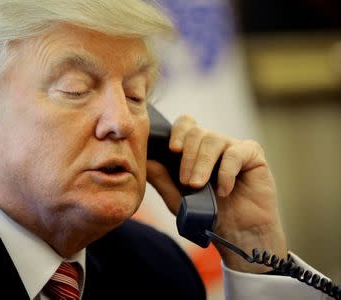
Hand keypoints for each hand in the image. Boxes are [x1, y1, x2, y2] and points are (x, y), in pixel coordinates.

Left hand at [146, 115, 287, 272]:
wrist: (237, 235)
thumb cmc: (207, 215)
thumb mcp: (177, 199)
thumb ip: (161, 179)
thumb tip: (144, 161)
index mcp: (195, 149)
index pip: (185, 124)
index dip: (177, 131)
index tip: (172, 149)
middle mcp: (214, 144)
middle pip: (197, 132)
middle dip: (188, 157)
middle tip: (186, 182)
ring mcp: (233, 147)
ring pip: (213, 140)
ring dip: (202, 164)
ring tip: (198, 186)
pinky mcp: (253, 155)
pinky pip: (235, 153)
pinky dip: (226, 172)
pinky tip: (223, 190)